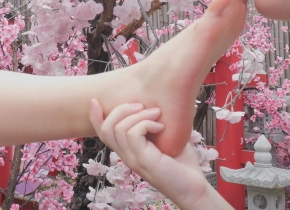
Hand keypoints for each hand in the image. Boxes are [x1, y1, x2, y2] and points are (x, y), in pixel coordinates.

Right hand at [89, 99, 227, 209]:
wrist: (194, 189)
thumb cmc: (183, 165)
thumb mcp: (165, 139)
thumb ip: (154, 125)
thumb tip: (154, 104)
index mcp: (127, 151)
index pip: (102, 134)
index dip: (95, 117)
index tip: (95, 101)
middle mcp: (125, 156)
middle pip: (106, 128)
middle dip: (120, 109)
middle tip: (141, 104)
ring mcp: (132, 159)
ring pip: (119, 128)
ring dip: (138, 114)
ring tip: (156, 113)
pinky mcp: (142, 160)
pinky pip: (133, 133)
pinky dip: (146, 123)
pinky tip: (161, 127)